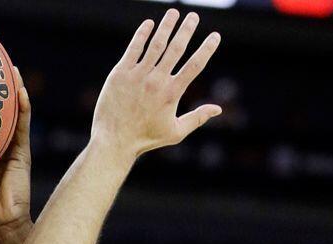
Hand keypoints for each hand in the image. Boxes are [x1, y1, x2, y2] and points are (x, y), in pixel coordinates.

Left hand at [91, 10, 221, 157]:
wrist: (114, 141)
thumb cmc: (145, 139)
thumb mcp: (175, 132)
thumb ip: (197, 118)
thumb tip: (218, 109)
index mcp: (172, 93)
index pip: (195, 65)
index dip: (207, 49)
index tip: (215, 36)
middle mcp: (156, 81)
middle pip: (176, 49)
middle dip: (186, 30)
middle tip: (194, 16)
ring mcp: (137, 75)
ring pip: (155, 45)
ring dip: (166, 27)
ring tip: (173, 12)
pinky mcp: (120, 74)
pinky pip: (133, 49)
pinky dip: (142, 35)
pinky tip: (149, 24)